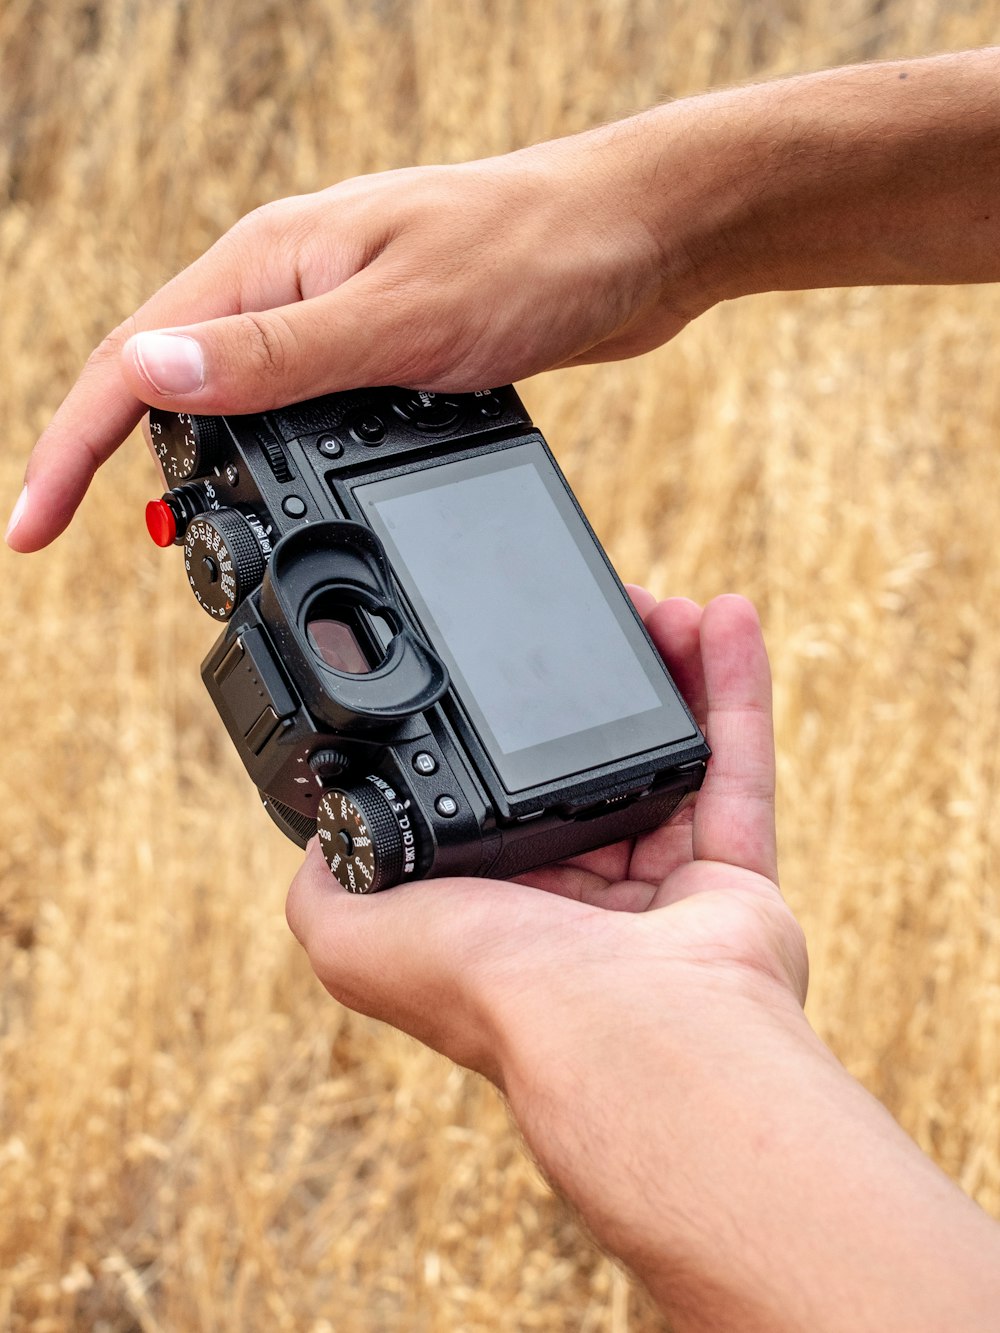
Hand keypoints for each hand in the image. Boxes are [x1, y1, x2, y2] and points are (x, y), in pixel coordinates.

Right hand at [8, 122, 717, 552]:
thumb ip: (276, 357)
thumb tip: (151, 371)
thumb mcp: (398, 317)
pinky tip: (282, 501)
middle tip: (96, 541)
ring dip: (200, 468)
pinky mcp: (387, 351)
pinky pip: (303, 411)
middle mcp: (293, 286)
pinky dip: (276, 462)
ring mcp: (340, 318)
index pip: (136, 360)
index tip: (31, 528)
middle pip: (172, 381)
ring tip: (180, 539)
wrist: (643, 241)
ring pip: (238, 401)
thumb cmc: (535, 254)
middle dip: (121, 462)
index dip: (71, 449)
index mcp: (271, 263)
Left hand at [285, 598, 999, 1332]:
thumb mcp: (354, 939)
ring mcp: (660, 890)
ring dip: (663, 674)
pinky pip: (737, 766)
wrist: (631, 1037)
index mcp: (495, 908)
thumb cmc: (496, 990)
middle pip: (585, 763)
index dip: (500, 721)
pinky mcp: (734, 878)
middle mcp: (577, 902)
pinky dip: (734, 691)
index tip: (506, 655)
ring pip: (662, 755)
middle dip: (589, 686)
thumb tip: (318, 831)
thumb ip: (326, 886)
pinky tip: (723, 617)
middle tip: (597, 616)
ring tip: (659, 606)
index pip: (495, 792)